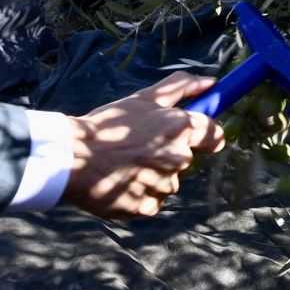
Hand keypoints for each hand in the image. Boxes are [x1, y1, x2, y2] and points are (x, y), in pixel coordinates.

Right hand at [59, 72, 225, 218]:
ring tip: (124, 164)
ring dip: (152, 174)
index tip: (195, 136)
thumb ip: (182, 87)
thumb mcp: (144, 98)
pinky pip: (152, 200)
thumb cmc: (108, 124)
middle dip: (167, 153)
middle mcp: (179, 159)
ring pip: (167, 181)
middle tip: (137, 146)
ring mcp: (164, 186)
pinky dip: (139, 193)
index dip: (206, 135)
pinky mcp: (148, 208)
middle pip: (185, 159)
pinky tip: (120, 181)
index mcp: (181, 129)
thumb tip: (211, 82)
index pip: (214, 135)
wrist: (74, 157)